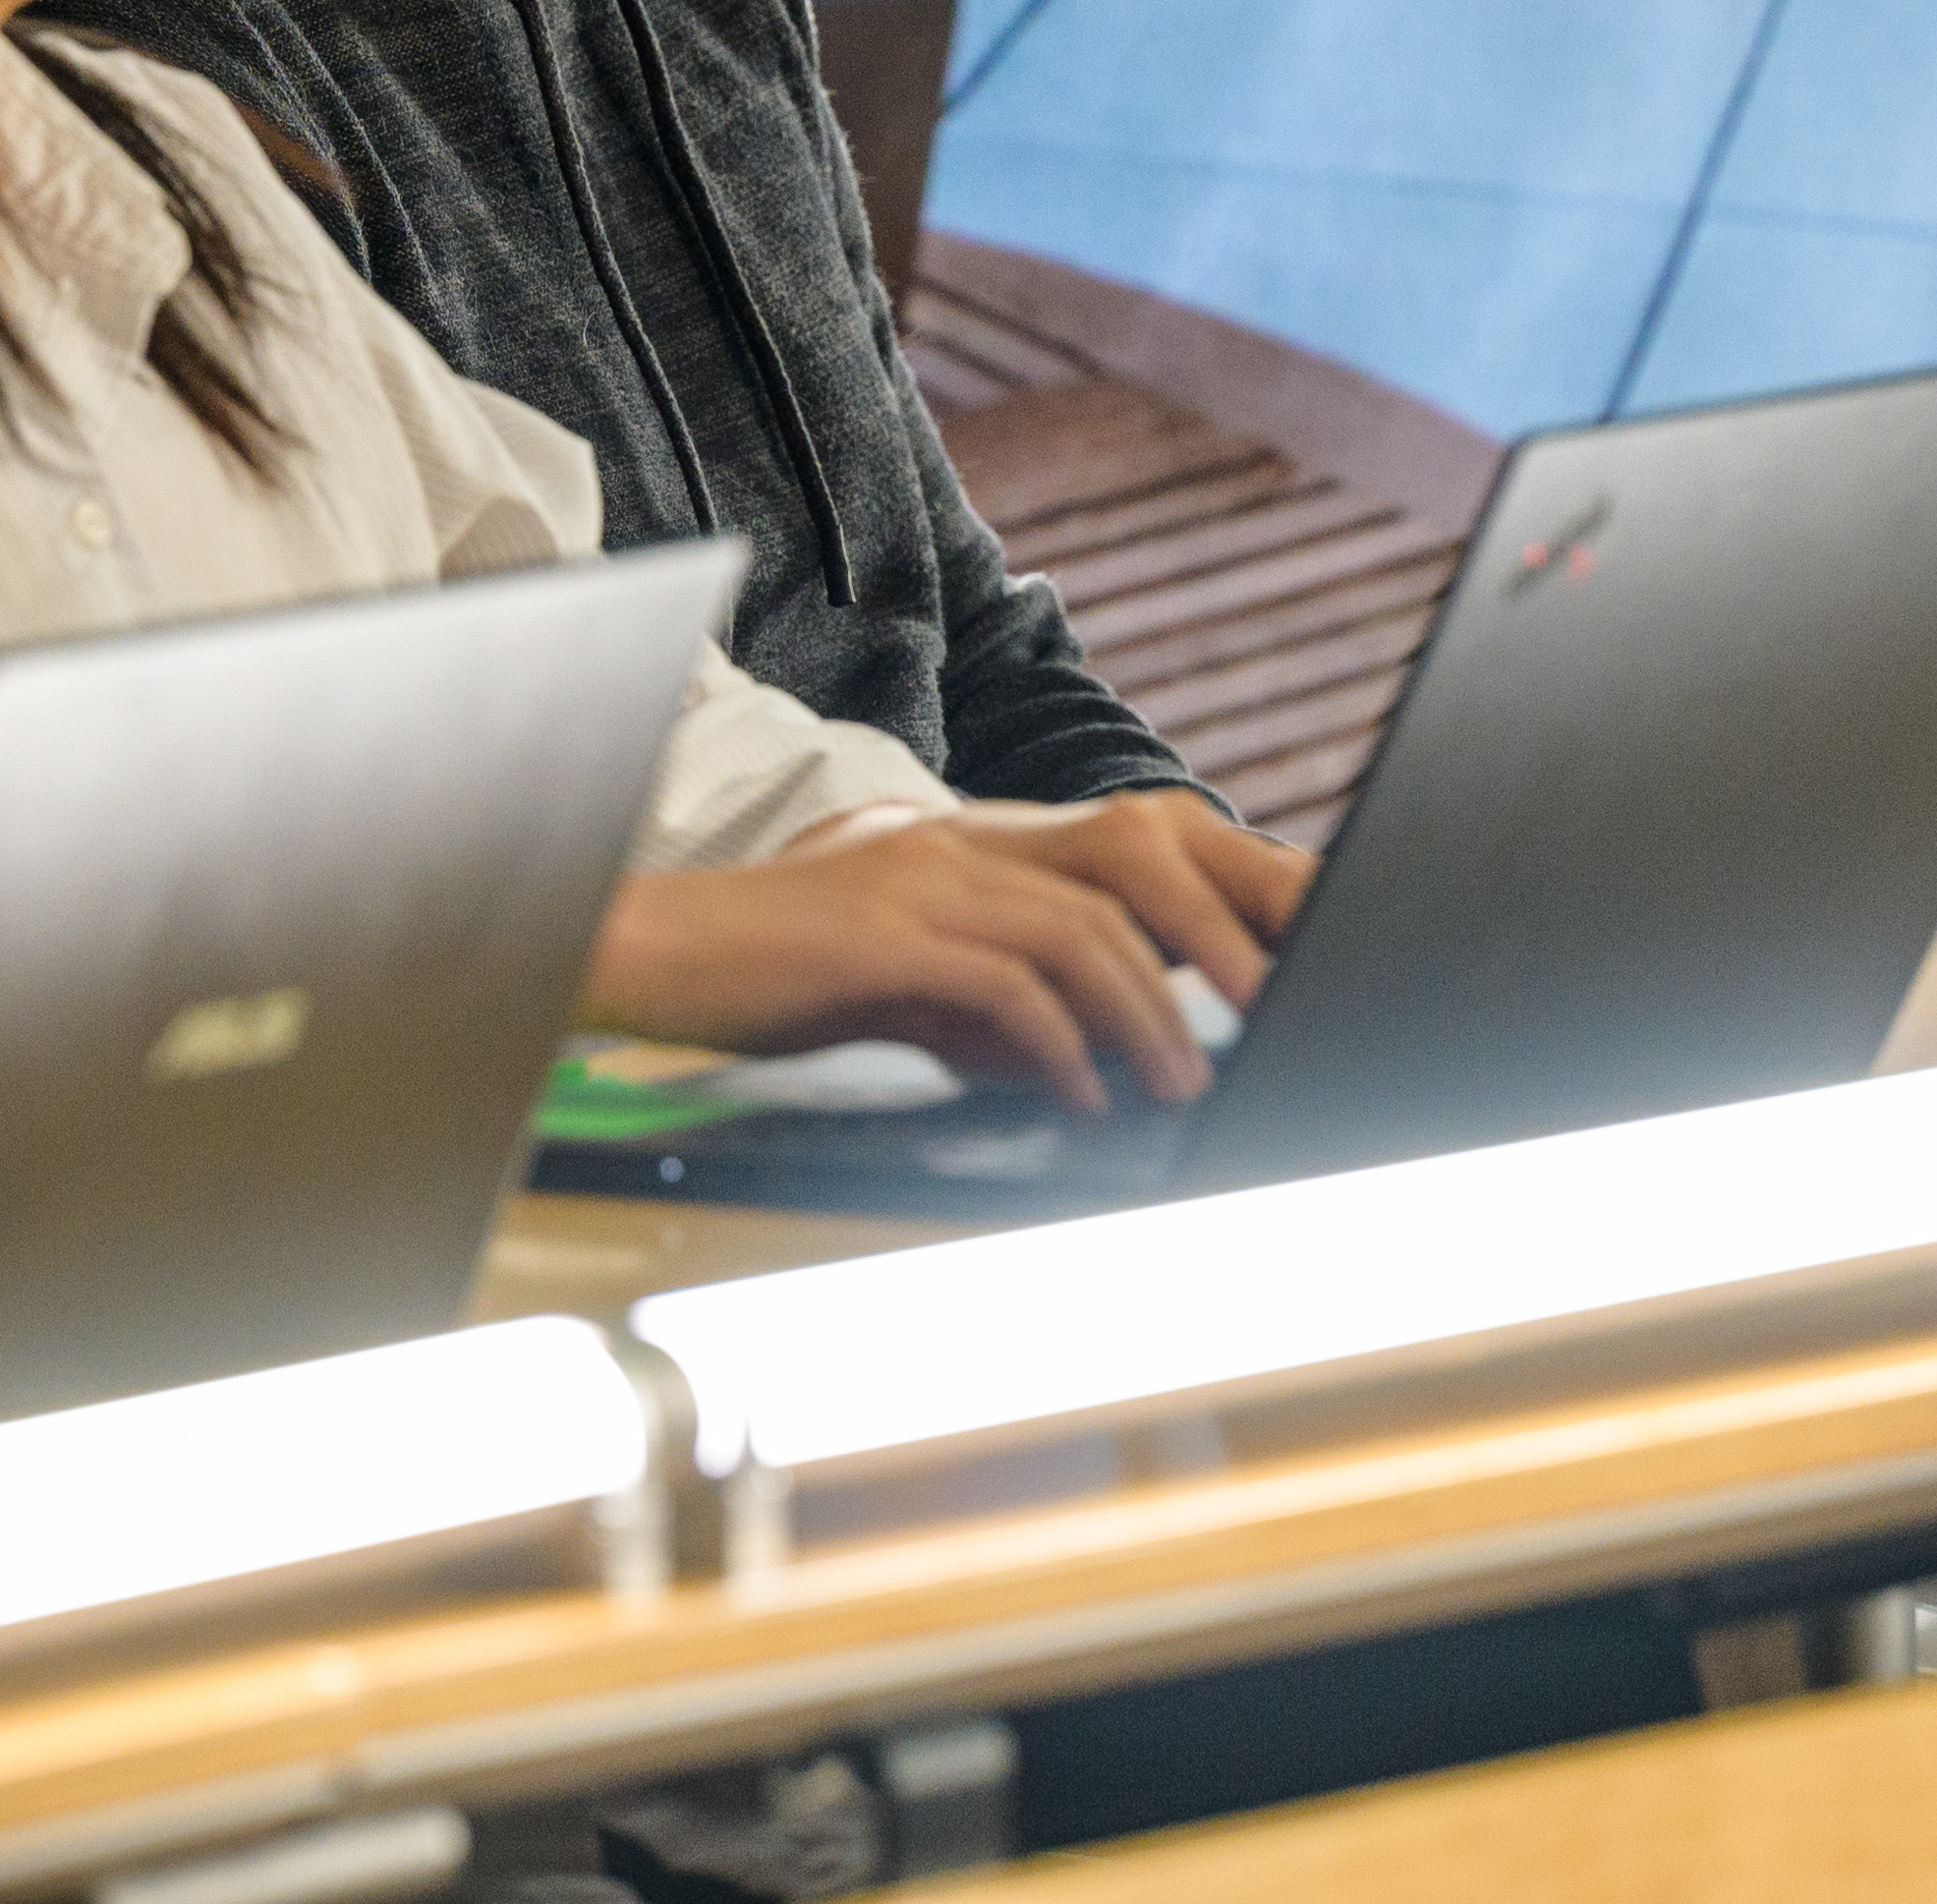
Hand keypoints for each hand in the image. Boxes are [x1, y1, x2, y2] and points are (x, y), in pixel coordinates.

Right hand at [584, 799, 1305, 1110]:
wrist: (646, 954)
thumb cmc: (775, 975)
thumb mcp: (909, 977)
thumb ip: (999, 999)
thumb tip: (1095, 1057)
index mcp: (979, 841)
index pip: (1134, 848)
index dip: (1225, 891)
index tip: (1289, 959)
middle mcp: (962, 840)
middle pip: (1137, 864)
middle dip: (1222, 938)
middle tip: (1279, 1015)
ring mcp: (922, 878)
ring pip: (1082, 930)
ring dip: (1150, 1015)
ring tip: (1183, 1086)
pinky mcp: (878, 936)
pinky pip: (1000, 984)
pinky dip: (1057, 1046)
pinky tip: (1078, 1096)